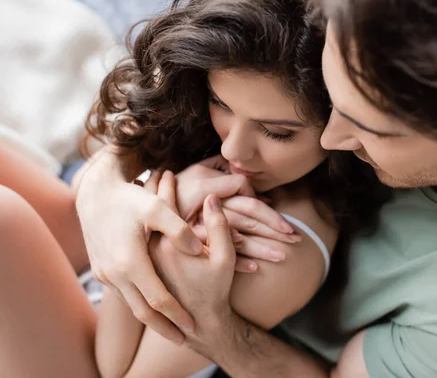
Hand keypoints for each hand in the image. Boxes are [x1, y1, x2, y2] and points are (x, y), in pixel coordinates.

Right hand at [75, 151, 199, 344]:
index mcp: (129, 262)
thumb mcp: (157, 207)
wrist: (94, 194)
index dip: (176, 315)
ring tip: (172, 327)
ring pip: (131, 304)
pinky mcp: (100, 271)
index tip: (193, 327)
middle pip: (142, 312)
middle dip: (164, 328)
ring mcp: (105, 274)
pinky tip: (152, 305)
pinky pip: (123, 293)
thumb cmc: (129, 199)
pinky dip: (139, 303)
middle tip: (184, 340)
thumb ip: (179, 229)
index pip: (157, 300)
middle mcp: (114, 274)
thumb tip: (197, 249)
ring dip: (151, 318)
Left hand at [149, 184, 236, 339]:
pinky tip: (147, 219)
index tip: (167, 170)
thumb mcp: (225, 258)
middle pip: (145, 213)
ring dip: (142, 207)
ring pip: (138, 226)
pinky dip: (140, 227)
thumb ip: (219, 227)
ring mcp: (140, 262)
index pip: (164, 204)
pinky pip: (137, 240)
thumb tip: (212, 198)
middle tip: (156, 172)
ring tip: (147, 188)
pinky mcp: (139, 271)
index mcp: (168, 245)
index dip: (167, 185)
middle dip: (150, 189)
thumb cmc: (215, 289)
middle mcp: (149, 251)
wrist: (199, 322)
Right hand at [175, 156, 301, 270]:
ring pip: (237, 239)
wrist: (140, 214)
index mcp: (206, 188)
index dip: (261, 203)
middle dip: (274, 227)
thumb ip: (218, 168)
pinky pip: (218, 258)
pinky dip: (237, 262)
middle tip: (296, 236)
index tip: (274, 212)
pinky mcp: (191, 250)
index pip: (242, 192)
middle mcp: (204, 209)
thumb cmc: (175, 192)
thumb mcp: (193, 174)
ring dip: (262, 248)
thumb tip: (244, 173)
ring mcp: (197, 232)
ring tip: (284, 255)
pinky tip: (255, 268)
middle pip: (246, 217)